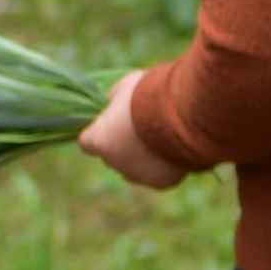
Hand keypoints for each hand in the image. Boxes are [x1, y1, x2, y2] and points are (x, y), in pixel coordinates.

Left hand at [77, 70, 185, 192]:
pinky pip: (158, 174)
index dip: (98, 132)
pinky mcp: (161, 182)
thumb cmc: (149, 94)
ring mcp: (138, 175)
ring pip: (135, 169)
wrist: (183, 113)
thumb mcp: (125, 87)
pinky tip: (175, 148)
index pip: (87, 142)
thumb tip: (113, 104)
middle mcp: (115, 163)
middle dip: (122, 145)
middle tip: (141, 127)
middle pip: (112, 157)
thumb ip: (115, 100)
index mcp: (100, 140)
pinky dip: (164, 164)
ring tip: (161, 137)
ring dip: (142, 157)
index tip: (110, 123)